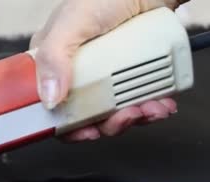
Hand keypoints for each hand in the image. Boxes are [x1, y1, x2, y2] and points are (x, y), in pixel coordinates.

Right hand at [30, 0, 187, 141]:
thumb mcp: (74, 21)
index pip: (49, 104)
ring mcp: (106, 74)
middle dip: (106, 124)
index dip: (64, 125)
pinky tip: (160, 103)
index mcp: (53, 61)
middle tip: (122, 118)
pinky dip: (151, 108)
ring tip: (148, 108)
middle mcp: (77, 71)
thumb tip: (50, 98)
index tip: (84, 132)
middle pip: (84, 115)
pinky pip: (138, 101)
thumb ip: (54, 57)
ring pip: (113, 112)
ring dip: (133, 118)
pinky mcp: (132, 75)